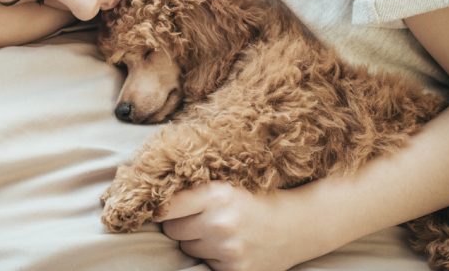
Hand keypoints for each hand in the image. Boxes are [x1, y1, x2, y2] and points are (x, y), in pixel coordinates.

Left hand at [155, 181, 327, 270]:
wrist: (299, 224)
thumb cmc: (256, 200)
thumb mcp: (227, 185)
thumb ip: (194, 190)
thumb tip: (149, 196)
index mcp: (216, 194)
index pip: (165, 207)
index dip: (159, 208)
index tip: (155, 208)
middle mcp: (221, 222)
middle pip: (172, 230)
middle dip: (182, 225)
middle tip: (203, 218)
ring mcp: (229, 249)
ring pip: (187, 249)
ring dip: (198, 242)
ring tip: (221, 232)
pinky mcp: (235, 270)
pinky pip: (205, 264)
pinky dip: (214, 258)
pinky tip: (232, 247)